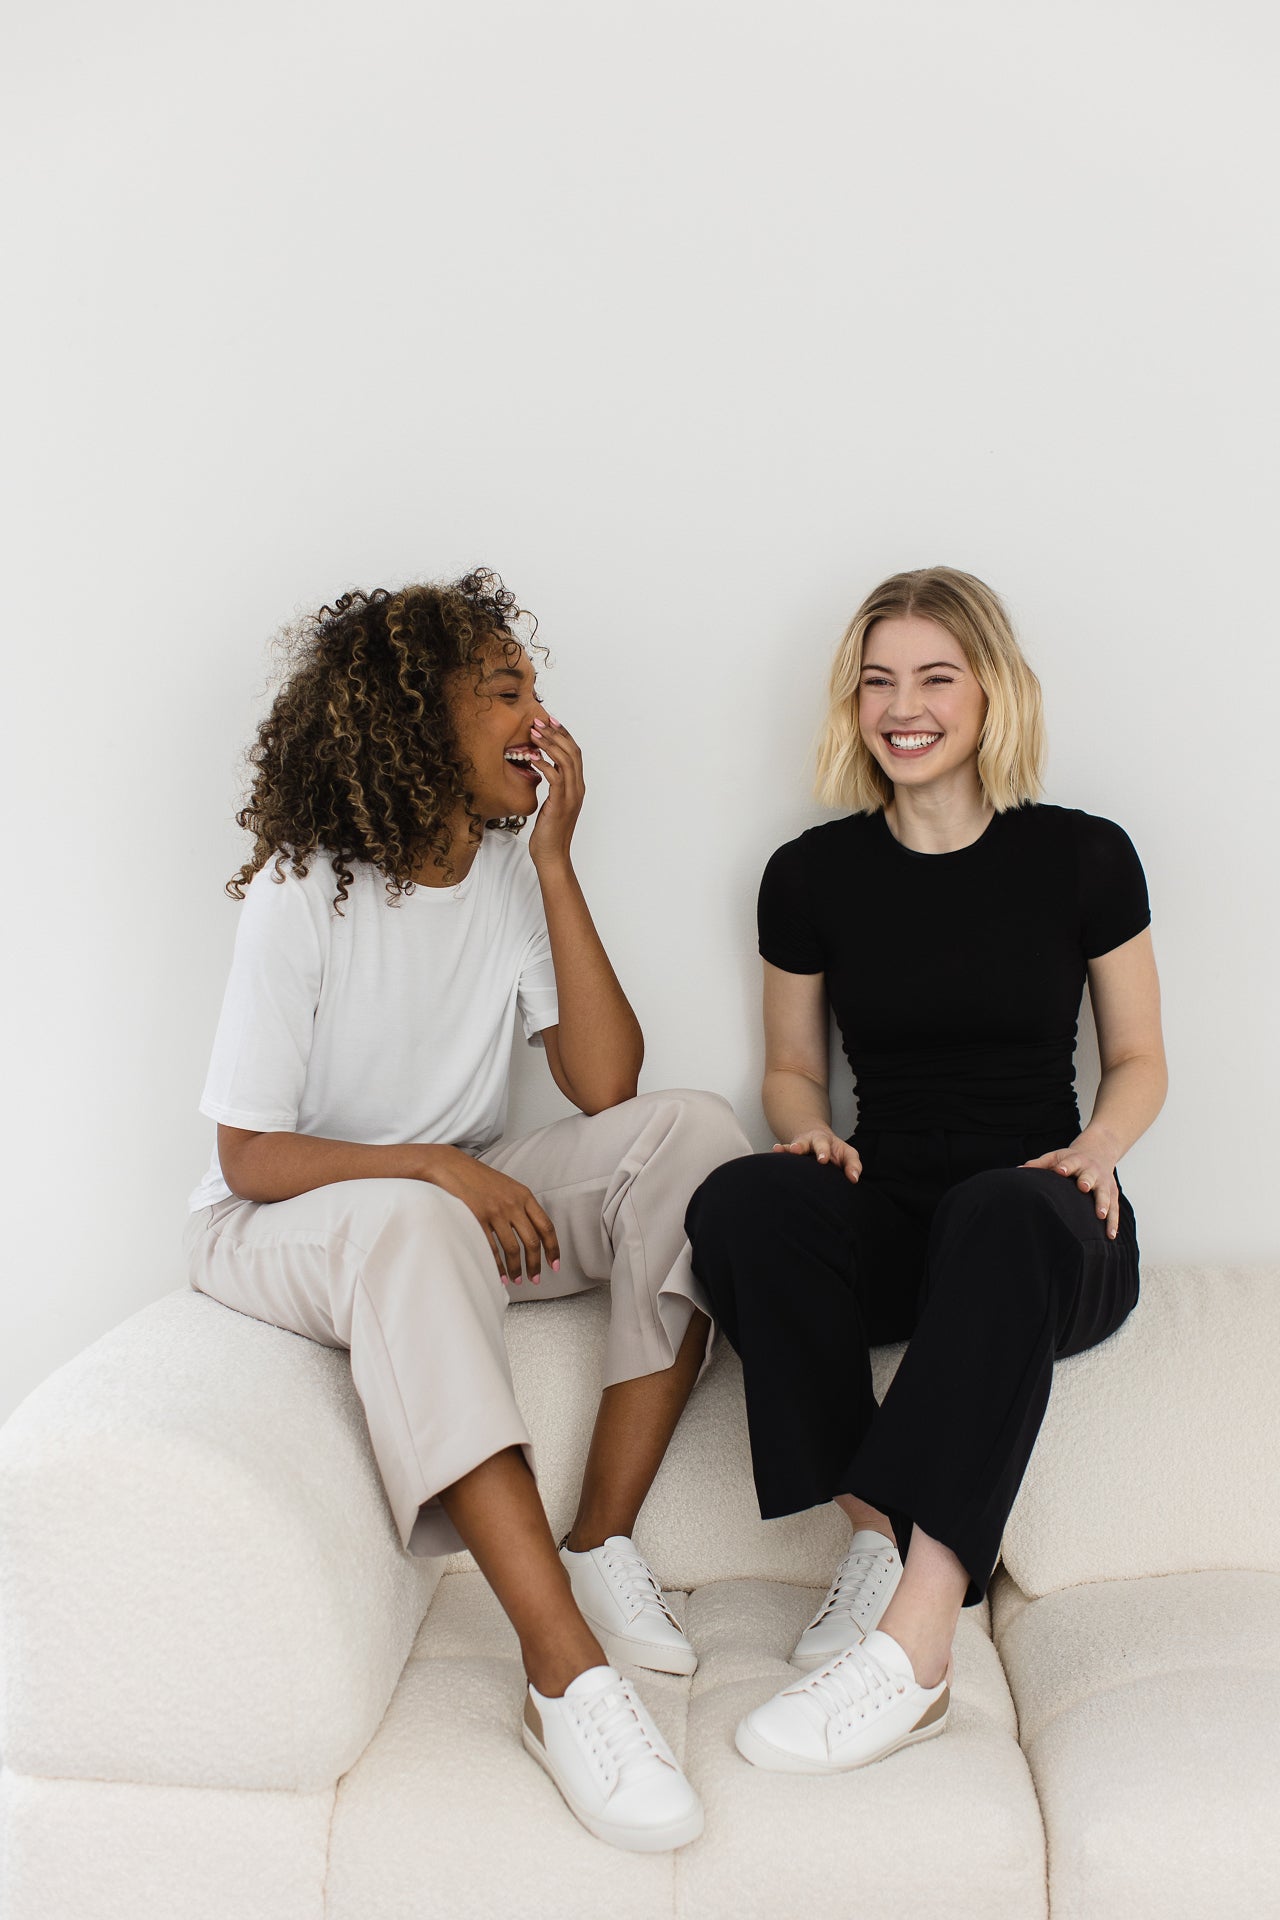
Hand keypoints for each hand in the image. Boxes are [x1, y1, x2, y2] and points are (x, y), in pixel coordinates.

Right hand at [419, 1146, 559, 1281]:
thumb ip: (520, 1205)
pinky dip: (497, 1266)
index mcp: (523, 1195)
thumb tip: (532, 1233)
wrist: (449, 1165)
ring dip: (516, 1269)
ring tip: (516, 1280)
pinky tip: (500, 1274)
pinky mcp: (476, 1219)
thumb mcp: (506, 1186)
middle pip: (532, 1241)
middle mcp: (512, 1204)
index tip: (555, 1264)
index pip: (546, 1226)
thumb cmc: (477, 1178)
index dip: (553, 1248)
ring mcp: (495, 1211)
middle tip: (535, 1279)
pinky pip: (491, 1249)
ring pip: (513, 1249)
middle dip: (535, 1265)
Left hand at [527, 714, 583, 869]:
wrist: (552, 855)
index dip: (563, 734)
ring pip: (565, 760)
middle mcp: (578, 788)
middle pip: (572, 751)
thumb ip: (552, 786)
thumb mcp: (551, 804)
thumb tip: (541, 768)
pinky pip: (555, 777)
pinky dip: (545, 764)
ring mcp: (571, 796)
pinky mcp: (560, 803)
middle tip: (539, 720)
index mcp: (577, 787)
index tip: (550, 720)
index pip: (574, 752)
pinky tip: (533, 758)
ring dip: (549, 744)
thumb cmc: (548, 832)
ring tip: (533, 733)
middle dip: (555, 732)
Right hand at [772, 1128, 862, 1182]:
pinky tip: (775, 1149)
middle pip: (819, 1143)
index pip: (837, 1150)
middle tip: (821, 1159)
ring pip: (800, 1144)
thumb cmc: (834, 1151)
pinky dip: (781, 1149)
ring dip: (796, 1147)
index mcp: (831, 1144)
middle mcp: (817, 1141)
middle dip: (820, 1149)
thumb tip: (854, 1179)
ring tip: (793, 1150)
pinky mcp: (791, 1150)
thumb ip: (853, 1165)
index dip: (835, 1157)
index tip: (830, 1164)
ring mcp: (804, 1144)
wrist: (815, 1137)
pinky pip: (785, 1149)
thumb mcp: (847, 1154)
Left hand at [1020, 1130, 1120, 1238]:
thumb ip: (1039, 1164)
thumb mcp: (1056, 1156)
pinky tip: (1110, 1235)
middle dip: (1087, 1181)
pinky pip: (1114, 1209)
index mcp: (1076, 1161)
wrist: (1099, 1151)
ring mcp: (1104, 1182)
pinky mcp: (1113, 1193)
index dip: (1065, 1167)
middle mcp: (1092, 1171)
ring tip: (1101, 1216)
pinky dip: (1113, 1222)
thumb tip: (1018, 1170)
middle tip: (1084, 1187)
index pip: (1069, 1163)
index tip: (1060, 1171)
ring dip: (1103, 1204)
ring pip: (1105, 1194)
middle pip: (1089, 1176)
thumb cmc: (1071, 1159)